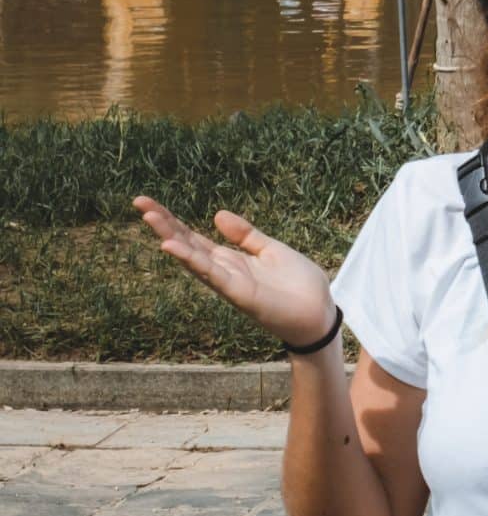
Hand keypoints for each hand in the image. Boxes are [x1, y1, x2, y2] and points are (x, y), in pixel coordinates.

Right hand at [132, 196, 337, 351]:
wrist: (320, 313)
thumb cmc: (298, 286)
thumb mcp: (270, 250)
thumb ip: (245, 234)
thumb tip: (217, 214)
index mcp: (230, 260)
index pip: (194, 238)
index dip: (173, 221)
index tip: (149, 202)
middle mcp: (223, 272)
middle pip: (187, 244)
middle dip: (164, 224)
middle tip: (139, 202)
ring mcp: (229, 283)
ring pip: (193, 257)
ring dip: (171, 237)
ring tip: (149, 215)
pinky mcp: (240, 293)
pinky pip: (212, 274)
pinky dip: (192, 260)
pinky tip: (171, 246)